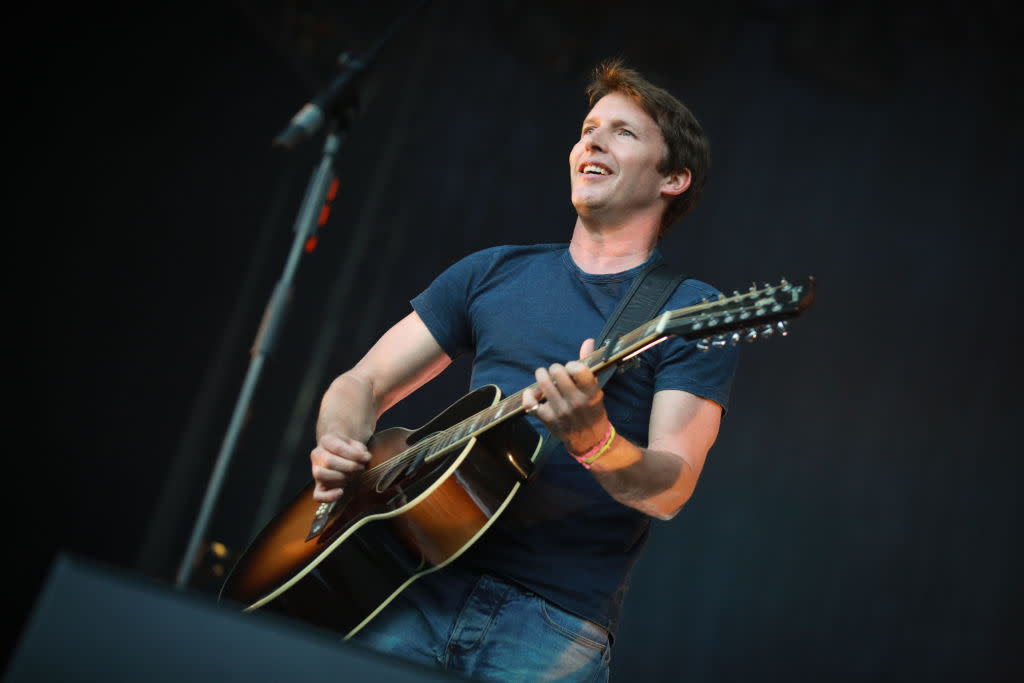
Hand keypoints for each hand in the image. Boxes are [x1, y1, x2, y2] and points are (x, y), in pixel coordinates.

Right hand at [310, 432, 371, 501]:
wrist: (339, 455)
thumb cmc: (349, 449)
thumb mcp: (355, 444)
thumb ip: (360, 449)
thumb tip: (365, 457)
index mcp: (326, 440)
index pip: (337, 447)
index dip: (353, 454)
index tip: (365, 458)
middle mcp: (317, 454)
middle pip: (328, 461)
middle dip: (349, 466)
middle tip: (360, 467)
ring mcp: (316, 470)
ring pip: (320, 474)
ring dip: (340, 476)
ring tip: (352, 475)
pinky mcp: (318, 486)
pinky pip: (317, 495)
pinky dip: (328, 497)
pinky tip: (341, 492)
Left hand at [522, 338, 610, 455]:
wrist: (590, 440)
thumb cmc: (592, 410)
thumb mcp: (595, 389)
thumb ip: (588, 365)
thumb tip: (588, 341)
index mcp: (591, 393)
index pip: (579, 369)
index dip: (572, 365)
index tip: (572, 369)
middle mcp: (576, 402)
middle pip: (557, 372)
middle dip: (555, 369)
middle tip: (557, 374)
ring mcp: (560, 412)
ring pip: (543, 384)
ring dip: (541, 376)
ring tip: (544, 377)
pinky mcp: (547, 419)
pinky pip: (530, 403)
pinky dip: (528, 395)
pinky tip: (534, 393)